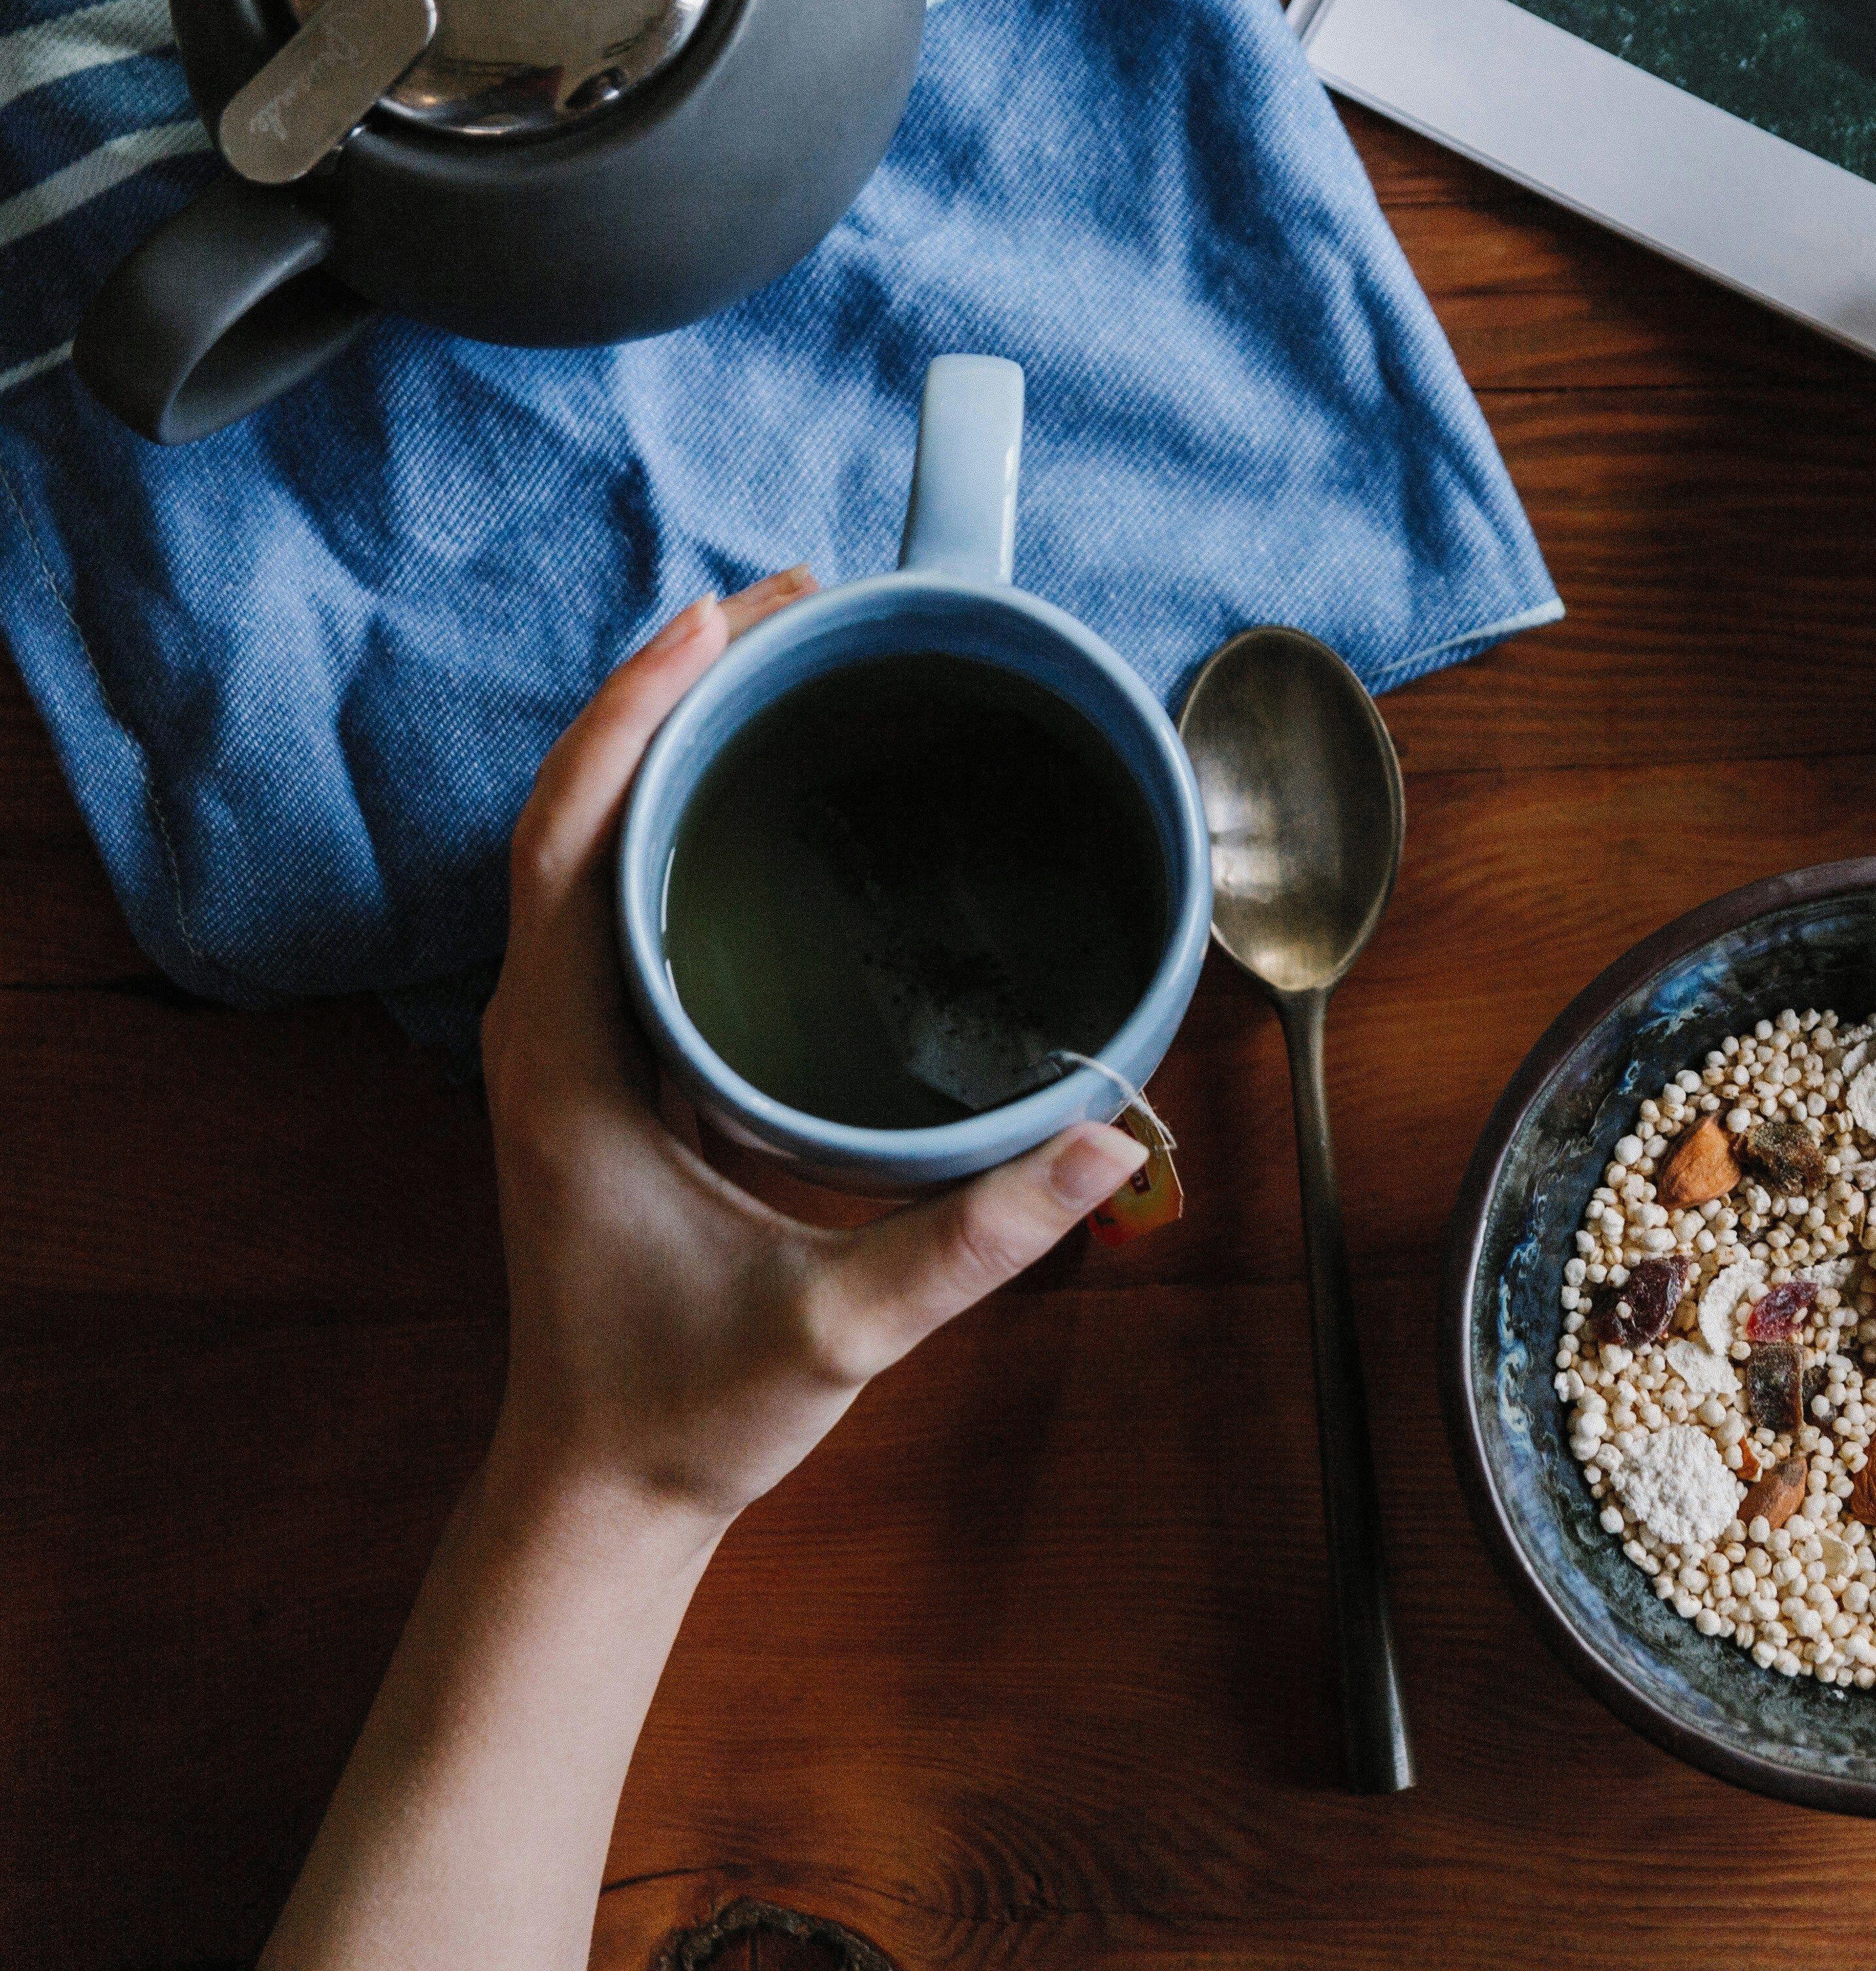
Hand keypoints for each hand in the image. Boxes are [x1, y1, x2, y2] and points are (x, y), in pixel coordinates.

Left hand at [474, 570, 1145, 1534]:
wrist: (602, 1488)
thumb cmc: (687, 1408)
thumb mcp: (839, 1328)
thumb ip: (974, 1238)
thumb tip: (1108, 1140)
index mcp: (568, 1063)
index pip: (570, 841)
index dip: (636, 715)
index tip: (723, 619)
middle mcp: (550, 1030)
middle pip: (579, 808)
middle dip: (674, 688)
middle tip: (797, 604)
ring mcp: (570, 1042)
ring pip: (593, 843)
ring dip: (675, 740)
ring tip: (788, 658)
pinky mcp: (607, 1062)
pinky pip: (624, 897)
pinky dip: (681, 814)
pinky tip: (766, 792)